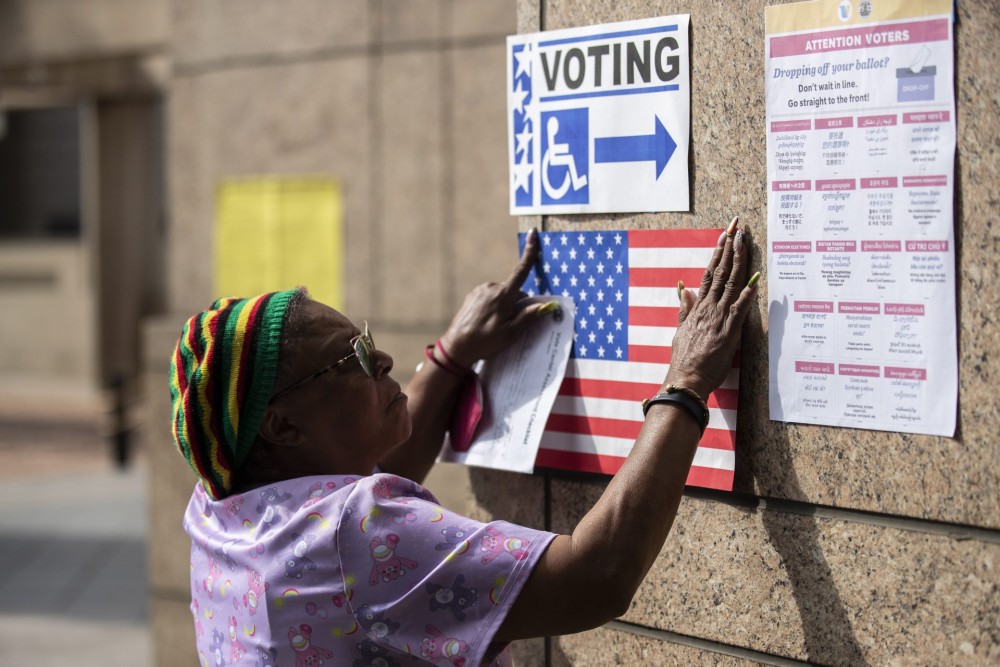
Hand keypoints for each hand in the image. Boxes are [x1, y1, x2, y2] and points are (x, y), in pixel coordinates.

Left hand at [439, 230, 552, 366]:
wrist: (456, 347)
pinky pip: (491, 298)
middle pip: (515, 291)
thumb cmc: (485, 342)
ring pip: (503, 295)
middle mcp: (491, 288)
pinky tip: (488, 323)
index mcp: (502, 295)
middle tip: (511, 326)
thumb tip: (545, 306)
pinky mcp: (473, 296)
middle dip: (518, 304)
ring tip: (497, 327)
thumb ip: (528, 317)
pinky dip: (494, 307)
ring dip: (506, 306)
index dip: (529, 253)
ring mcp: (480, 291)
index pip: (521, 271)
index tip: (532, 235)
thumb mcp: (511, 334)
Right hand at [665, 217, 759, 399]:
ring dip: (738, 261)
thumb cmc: (684, 358)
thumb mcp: (681, 329)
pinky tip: (755, 280)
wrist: (684, 379)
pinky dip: (747, 295)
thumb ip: (684, 307)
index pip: (709, 272)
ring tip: (744, 240)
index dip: (718, 252)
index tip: (725, 234)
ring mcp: (718, 319)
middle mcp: (708, 308)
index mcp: (698, 307)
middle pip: (721, 271)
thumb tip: (683, 287)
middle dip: (729, 246)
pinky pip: (739, 310)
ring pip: (730, 284)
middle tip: (737, 225)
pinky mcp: (727, 333)